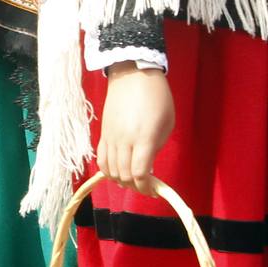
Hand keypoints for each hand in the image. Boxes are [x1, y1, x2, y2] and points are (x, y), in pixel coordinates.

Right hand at [96, 65, 175, 191]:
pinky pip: (101, 158)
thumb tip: (146, 166)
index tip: (153, 191)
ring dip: (120, 180)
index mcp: (144, 138)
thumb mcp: (167, 124)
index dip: (146, 187)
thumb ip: (156, 147)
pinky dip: (107, 170)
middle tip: (145, 187)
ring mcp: (111, 137)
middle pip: (124, 175)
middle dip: (134, 186)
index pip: (139, 173)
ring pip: (110, 169)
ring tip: (131, 180)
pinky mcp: (103, 133)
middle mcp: (124, 140)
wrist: (133, 75)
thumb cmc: (157, 97)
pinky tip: (116, 172)